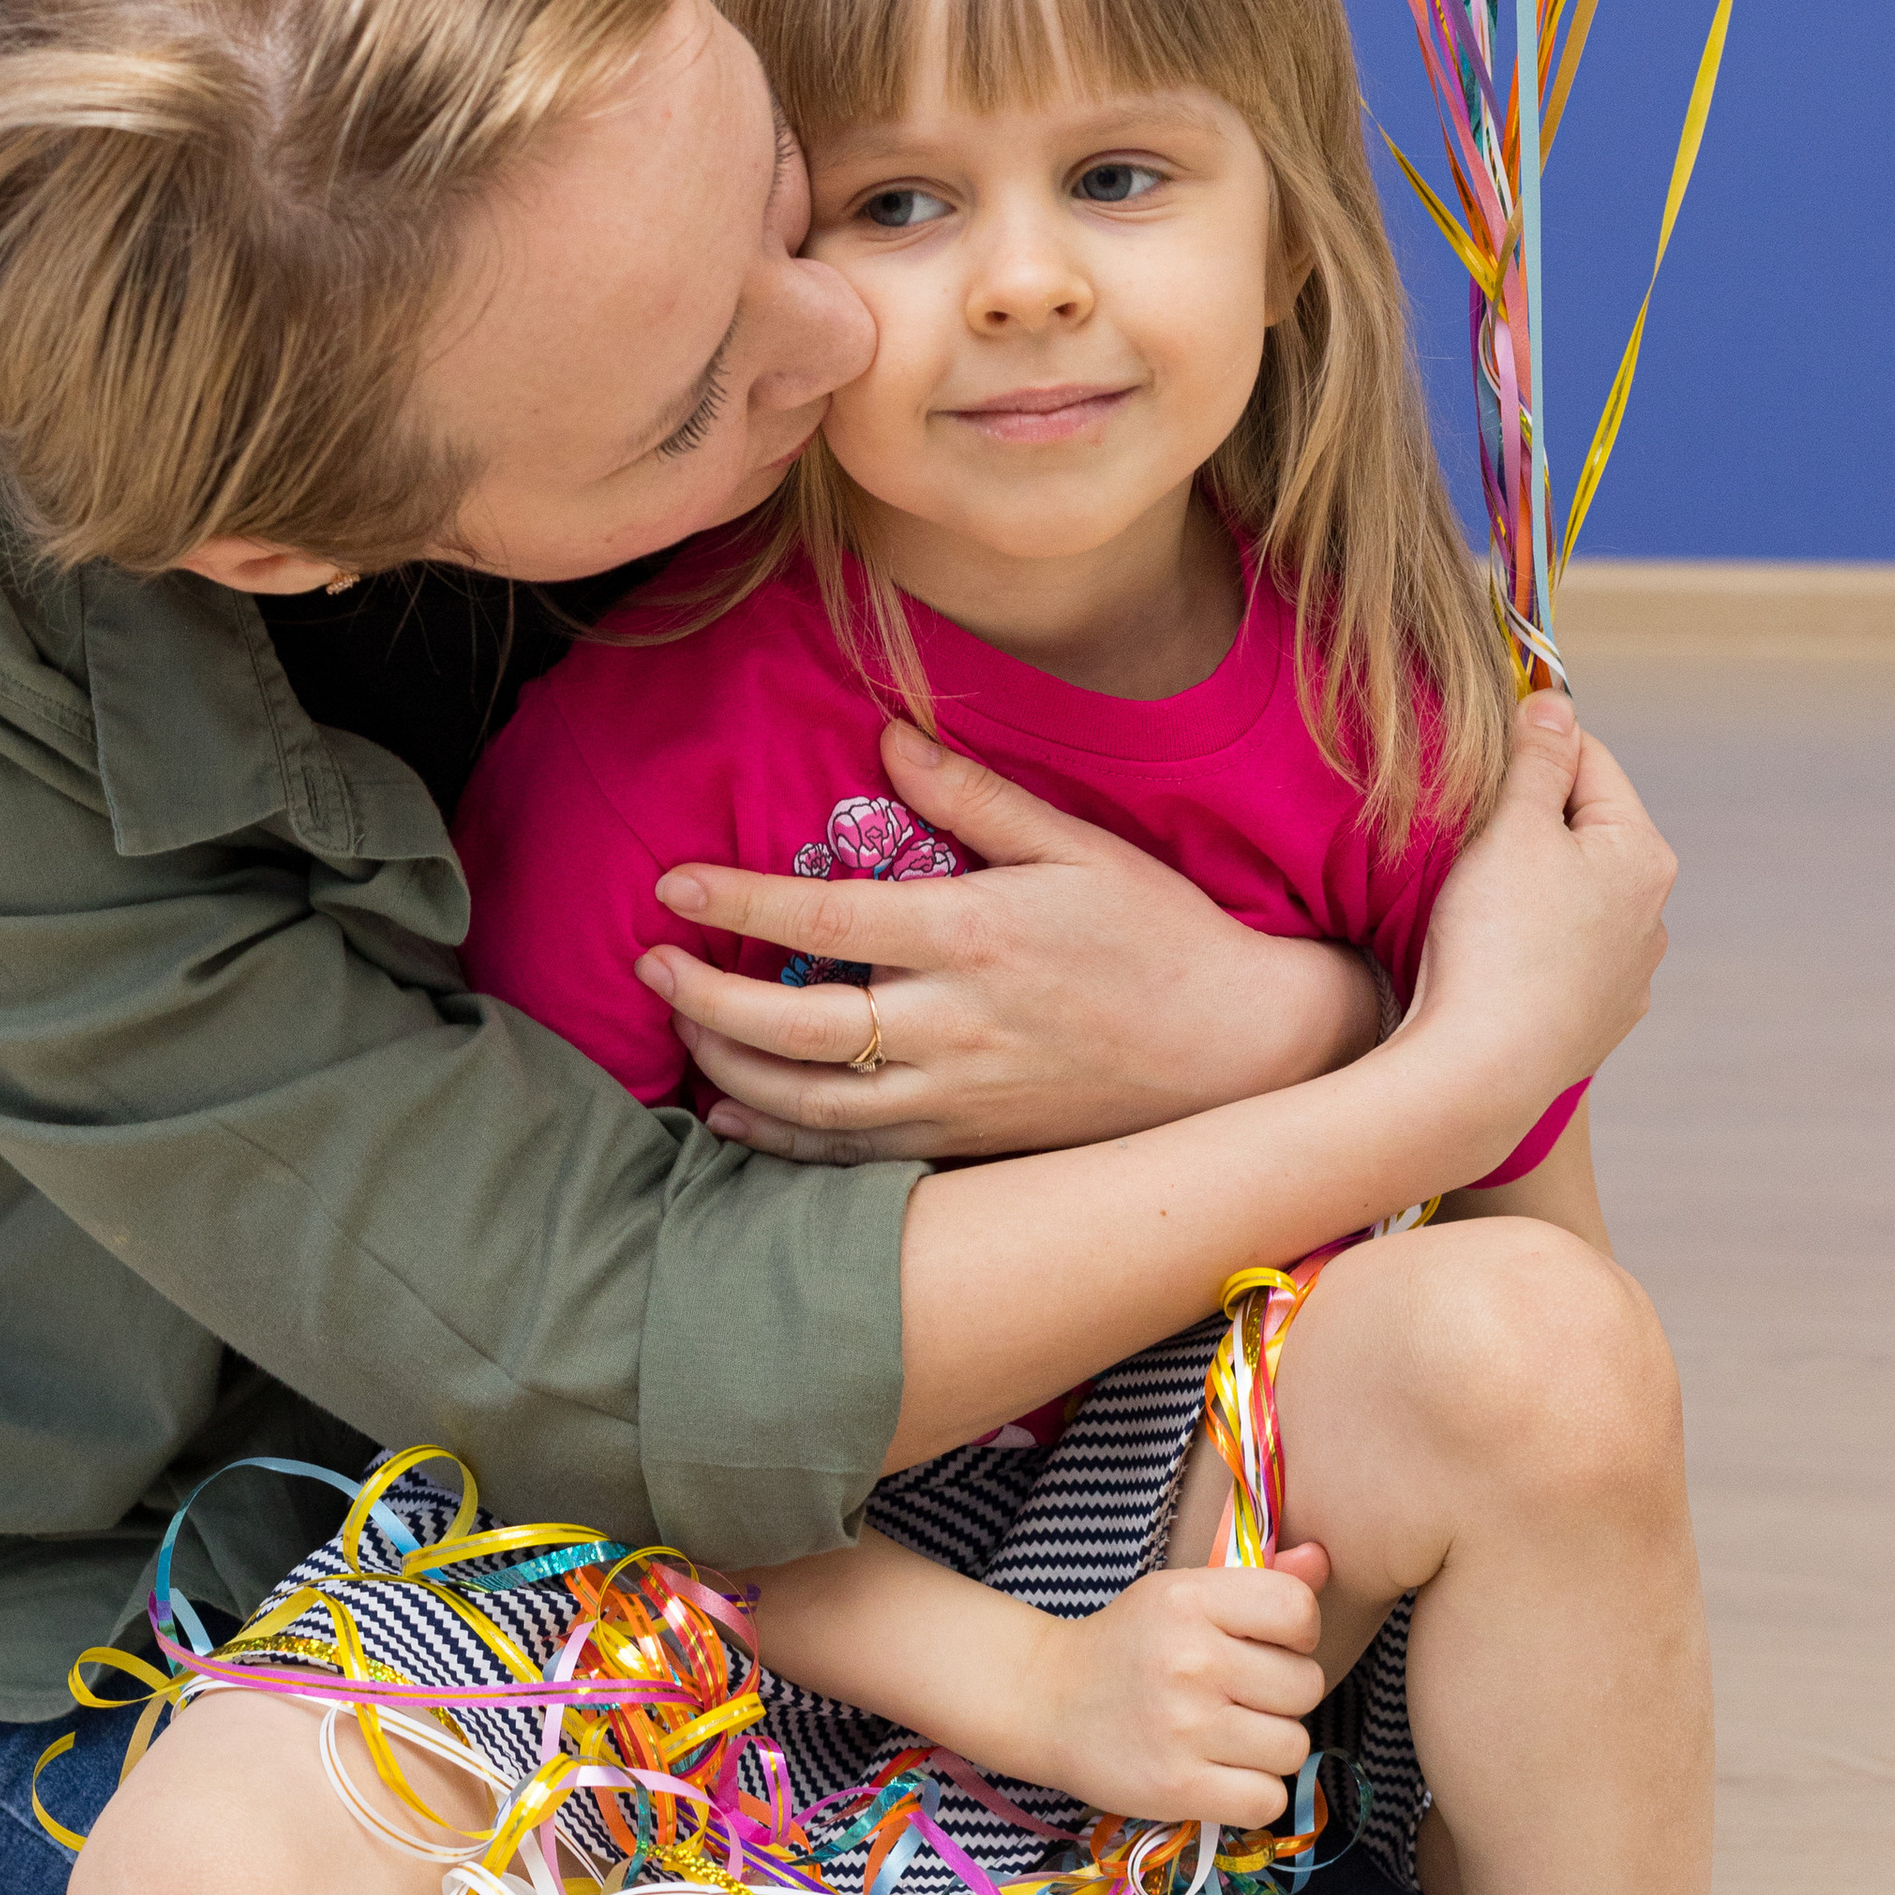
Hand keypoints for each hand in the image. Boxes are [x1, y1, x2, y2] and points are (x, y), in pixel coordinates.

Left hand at [636, 727, 1378, 1163]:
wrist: (1244, 1056)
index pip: (823, 925)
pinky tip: (735, 1118)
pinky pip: (852, 1158)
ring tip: (681, 1024)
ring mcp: (958, 1099)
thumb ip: (973, 796)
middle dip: (704, 998)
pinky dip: (780, 1144)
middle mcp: (953, 1028)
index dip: (735, 906)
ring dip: (728, 1068)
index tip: (671, 885)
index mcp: (973, 938)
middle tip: (651, 963)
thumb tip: (885, 736)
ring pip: (809, 1105)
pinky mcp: (970, 1146)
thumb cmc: (1163, 936)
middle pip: (793, 1031)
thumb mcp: (1077, 847)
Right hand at [998, 1551, 1329, 1830]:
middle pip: (1306, 1687)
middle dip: (1283, 1695)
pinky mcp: (1178, 1789)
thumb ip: (1259, 1581)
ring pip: (1293, 1748)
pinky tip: (1220, 1772)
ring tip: (1228, 1734)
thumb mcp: (1182, 1595)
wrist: (1049, 1700)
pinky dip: (1253, 1792)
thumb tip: (1323, 1560)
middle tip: (1241, 1694)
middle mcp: (1191, 1660)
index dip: (1299, 1633)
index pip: (1298, 1612)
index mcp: (1191, 1600)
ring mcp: (1185, 1728)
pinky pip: (1268, 1800)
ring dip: (1270, 1747)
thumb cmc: (1130, 1642)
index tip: (1269, 1643)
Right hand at [1402, 694, 1673, 1144]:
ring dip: (1528, 883)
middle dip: (1526, 822)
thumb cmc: (1496, 940)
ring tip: (1474, 905)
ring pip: (1571, 894)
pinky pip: (1562, 953)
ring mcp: (1629, 975)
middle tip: (1467, 841)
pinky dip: (1530, 942)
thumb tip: (1556, 702)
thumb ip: (1537, 756)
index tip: (1479, 767)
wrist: (1482, 1072)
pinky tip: (1492, 957)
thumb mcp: (1511, 824)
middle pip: (1580, 828)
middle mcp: (1652, 915)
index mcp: (1641, 854)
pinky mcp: (1597, 1020)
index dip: (1528, 749)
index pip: (1589, 759)